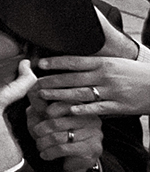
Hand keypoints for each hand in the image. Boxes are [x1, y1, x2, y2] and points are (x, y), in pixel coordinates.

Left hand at [27, 96, 103, 166]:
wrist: (73, 161)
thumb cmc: (57, 136)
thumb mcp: (43, 119)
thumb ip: (38, 108)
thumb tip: (34, 99)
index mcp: (81, 108)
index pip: (62, 105)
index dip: (46, 111)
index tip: (39, 117)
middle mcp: (91, 119)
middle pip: (56, 122)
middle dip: (40, 130)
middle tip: (36, 134)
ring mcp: (94, 134)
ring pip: (57, 137)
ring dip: (43, 143)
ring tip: (39, 145)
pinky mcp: (92, 149)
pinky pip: (63, 149)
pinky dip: (49, 152)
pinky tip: (45, 154)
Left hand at [35, 42, 149, 118]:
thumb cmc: (135, 73)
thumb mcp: (116, 63)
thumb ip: (96, 64)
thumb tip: (73, 62)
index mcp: (104, 63)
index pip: (75, 61)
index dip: (56, 63)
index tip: (40, 64)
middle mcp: (106, 76)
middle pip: (73, 78)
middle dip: (51, 81)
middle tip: (34, 84)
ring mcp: (112, 91)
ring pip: (81, 93)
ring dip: (60, 95)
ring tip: (44, 98)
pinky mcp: (119, 106)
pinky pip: (97, 108)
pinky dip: (83, 109)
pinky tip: (69, 110)